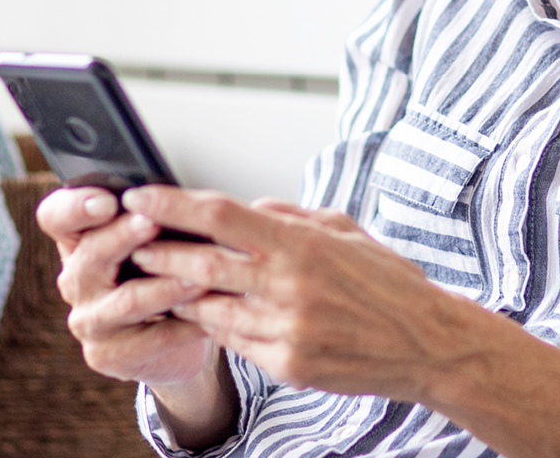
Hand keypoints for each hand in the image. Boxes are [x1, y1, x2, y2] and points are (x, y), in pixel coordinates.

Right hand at [35, 186, 217, 387]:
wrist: (172, 343)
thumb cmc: (163, 277)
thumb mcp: (156, 242)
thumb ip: (156, 219)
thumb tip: (181, 196)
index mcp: (80, 241)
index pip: (56, 216)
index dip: (75, 207)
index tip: (107, 200)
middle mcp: (76, 279)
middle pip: (90, 254)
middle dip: (124, 236)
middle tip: (153, 222)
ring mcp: (88, 320)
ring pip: (128, 300)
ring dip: (167, 287)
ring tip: (199, 276)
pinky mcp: (106, 355)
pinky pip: (152, 338)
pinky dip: (186, 325)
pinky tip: (211, 316)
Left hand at [122, 187, 488, 401]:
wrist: (425, 343)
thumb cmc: (386, 283)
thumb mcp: (343, 229)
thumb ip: (288, 217)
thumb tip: (242, 208)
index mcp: (302, 245)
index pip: (221, 216)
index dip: (173, 205)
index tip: (141, 195)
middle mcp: (288, 287)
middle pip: (200, 264)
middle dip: (158, 251)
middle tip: (133, 241)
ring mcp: (284, 330)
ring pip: (208, 307)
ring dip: (177, 292)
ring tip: (157, 277)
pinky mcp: (285, 364)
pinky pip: (232, 340)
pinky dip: (212, 323)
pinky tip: (201, 312)